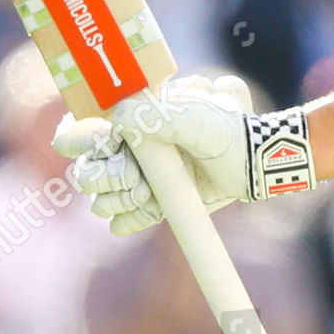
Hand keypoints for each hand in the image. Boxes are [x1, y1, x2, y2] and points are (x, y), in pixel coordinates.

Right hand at [53, 74, 316, 233]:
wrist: (255, 163)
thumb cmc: (226, 128)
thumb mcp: (194, 115)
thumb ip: (155, 114)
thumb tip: (115, 116)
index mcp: (137, 118)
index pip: (90, 124)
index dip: (78, 135)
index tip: (81, 142)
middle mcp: (134, 148)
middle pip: (90, 167)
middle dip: (102, 174)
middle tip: (131, 177)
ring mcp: (145, 176)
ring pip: (104, 196)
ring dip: (118, 198)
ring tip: (145, 193)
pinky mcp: (157, 201)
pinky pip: (127, 219)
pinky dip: (129, 219)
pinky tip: (136, 215)